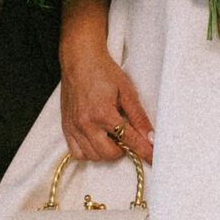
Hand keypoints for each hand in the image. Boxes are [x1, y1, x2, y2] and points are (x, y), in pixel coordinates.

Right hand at [59, 40, 154, 164]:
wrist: (80, 60)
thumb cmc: (103, 71)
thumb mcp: (127, 92)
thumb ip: (138, 117)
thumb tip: (150, 137)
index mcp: (103, 113)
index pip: (129, 140)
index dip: (144, 151)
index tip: (154, 159)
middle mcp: (86, 123)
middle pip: (109, 154)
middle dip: (122, 150)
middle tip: (127, 136)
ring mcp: (74, 126)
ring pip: (93, 156)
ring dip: (106, 151)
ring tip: (111, 135)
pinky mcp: (66, 127)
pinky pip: (77, 152)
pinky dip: (89, 152)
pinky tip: (97, 140)